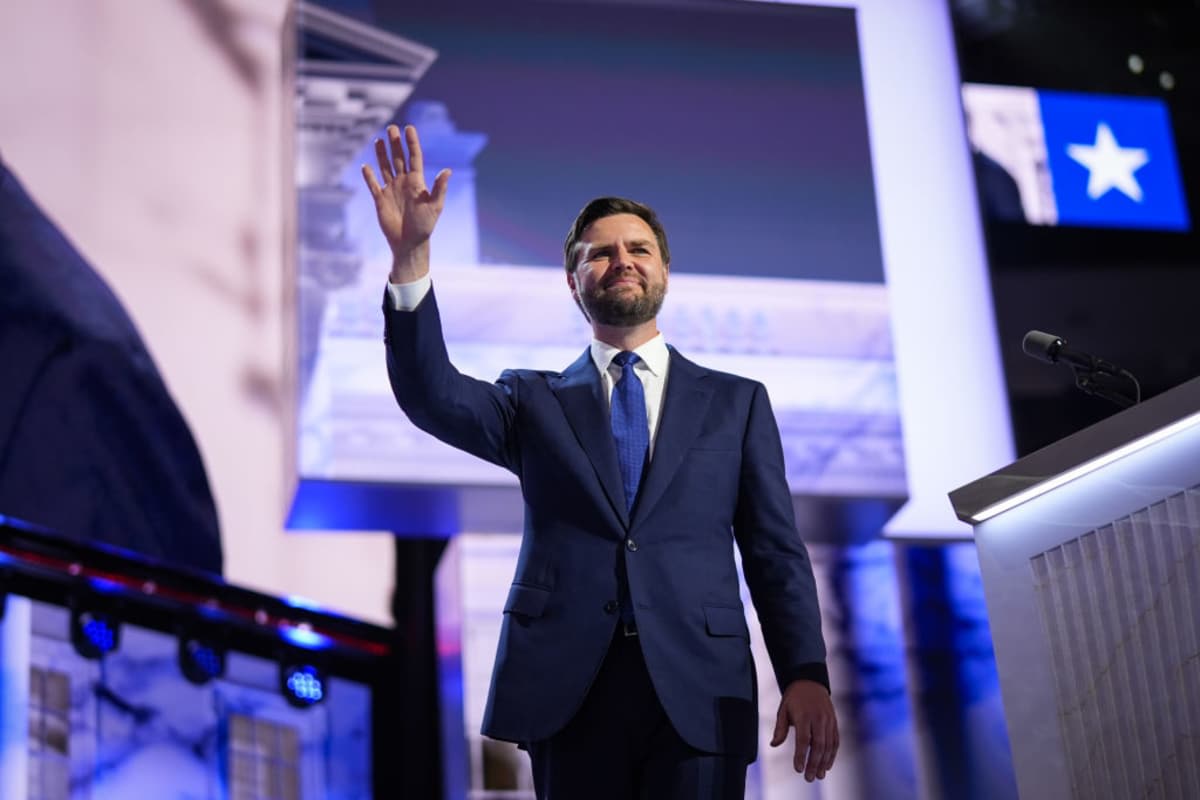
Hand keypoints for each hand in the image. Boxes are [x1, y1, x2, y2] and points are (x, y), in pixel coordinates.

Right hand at [361, 124, 451, 282]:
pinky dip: (368, 176)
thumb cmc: (425, 226)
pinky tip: (365, 166)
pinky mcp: (380, 199)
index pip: (414, 157)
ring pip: (385, 166)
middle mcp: (403, 182)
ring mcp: (391, 189)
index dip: (411, 142)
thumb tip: (448, 170)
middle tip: (391, 128)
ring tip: (378, 139)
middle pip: (398, 157)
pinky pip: (373, 184)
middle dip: (395, 143)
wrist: (410, 243)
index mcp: (417, 181)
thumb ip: (439, 188)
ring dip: (381, 154)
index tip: (409, 128)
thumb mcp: (435, 206)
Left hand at [769, 679, 838, 781]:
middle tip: (809, 778)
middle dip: (814, 763)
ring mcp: (828, 720)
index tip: (798, 769)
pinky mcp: (834, 722)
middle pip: (818, 745)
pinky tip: (827, 765)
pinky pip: (835, 740)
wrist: (810, 681)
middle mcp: (818, 718)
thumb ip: (780, 728)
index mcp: (804, 715)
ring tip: (818, 775)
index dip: (801, 755)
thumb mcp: (783, 710)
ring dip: (824, 762)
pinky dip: (832, 754)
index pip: (803, 739)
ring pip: (829, 745)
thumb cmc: (794, 698)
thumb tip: (773, 745)